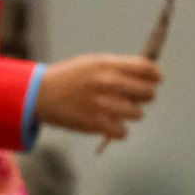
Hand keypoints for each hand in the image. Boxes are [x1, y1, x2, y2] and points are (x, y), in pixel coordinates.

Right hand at [34, 54, 161, 138]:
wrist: (40, 94)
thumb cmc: (70, 77)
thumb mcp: (92, 63)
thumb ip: (118, 68)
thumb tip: (148, 77)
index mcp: (107, 64)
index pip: (147, 68)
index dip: (154, 75)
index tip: (154, 79)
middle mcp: (108, 82)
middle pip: (148, 93)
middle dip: (144, 95)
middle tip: (132, 97)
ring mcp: (103, 104)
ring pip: (138, 114)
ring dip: (129, 113)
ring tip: (113, 109)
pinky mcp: (97, 123)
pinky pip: (123, 131)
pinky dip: (116, 129)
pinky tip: (104, 121)